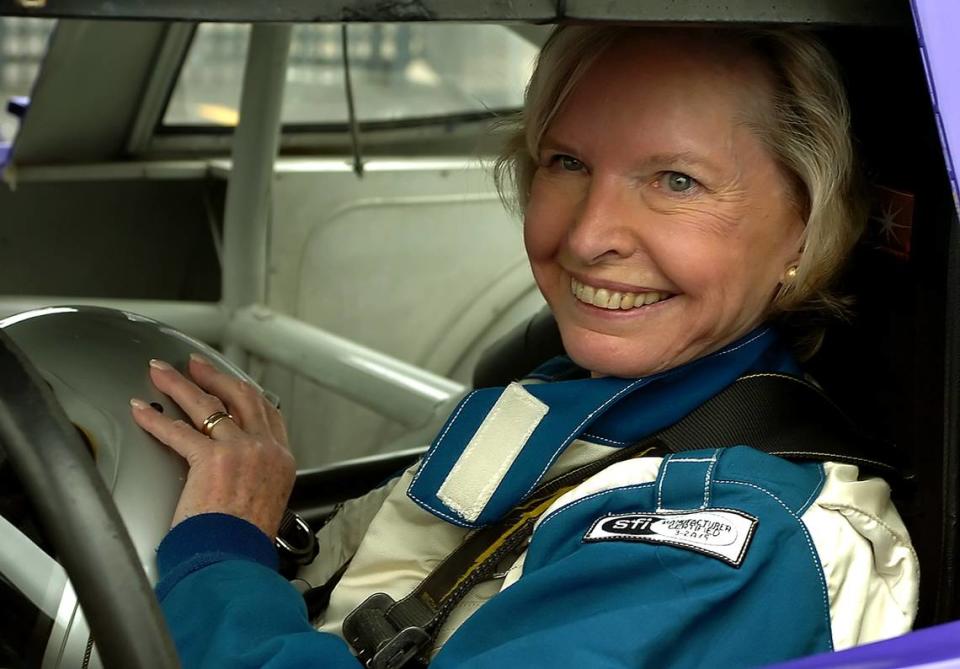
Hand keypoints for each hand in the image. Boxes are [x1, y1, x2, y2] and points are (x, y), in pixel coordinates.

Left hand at [130, 354, 295, 538]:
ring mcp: (240, 450)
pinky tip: (142, 411)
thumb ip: (255, 479)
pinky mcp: (211, 458)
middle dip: (215, 376)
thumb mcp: (265, 503)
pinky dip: (155, 419)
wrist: (236, 558)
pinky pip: (178, 430)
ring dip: (181, 385)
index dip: (246, 393)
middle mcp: (265, 449)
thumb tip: (236, 475)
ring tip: (162, 373)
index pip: (268, 413)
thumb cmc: (244, 542)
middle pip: (241, 397)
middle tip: (197, 366)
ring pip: (208, 405)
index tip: (232, 384)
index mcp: (282, 460)